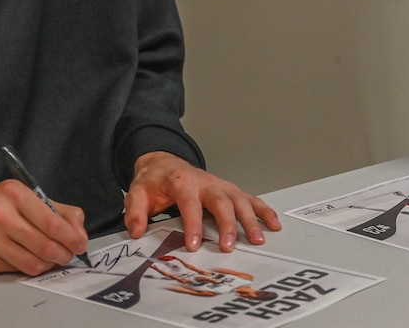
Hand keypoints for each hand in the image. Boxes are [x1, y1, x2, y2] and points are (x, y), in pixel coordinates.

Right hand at [0, 181, 86, 276]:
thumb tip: (78, 230)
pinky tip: (31, 260)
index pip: (51, 221)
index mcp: (13, 193)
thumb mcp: (19, 195)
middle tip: (69, 254)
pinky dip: (31, 268)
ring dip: (50, 264)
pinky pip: (17, 269)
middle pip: (45, 244)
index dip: (72, 236)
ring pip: (33, 262)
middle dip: (64, 253)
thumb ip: (53, 209)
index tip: (80, 243)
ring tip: (52, 259)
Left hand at [124, 152, 281, 252]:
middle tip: (229, 246)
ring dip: (250, 219)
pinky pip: (250, 198)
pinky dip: (263, 210)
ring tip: (257, 239)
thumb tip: (137, 231)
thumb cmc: (155, 180)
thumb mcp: (137, 192)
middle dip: (227, 224)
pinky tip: (274, 224)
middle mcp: (205, 182)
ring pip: (240, 199)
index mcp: (182, 182)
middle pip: (221, 201)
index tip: (194, 245)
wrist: (165, 162)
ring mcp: (220, 185)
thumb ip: (135, 212)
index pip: (190, 203)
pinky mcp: (229, 190)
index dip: (193, 224)